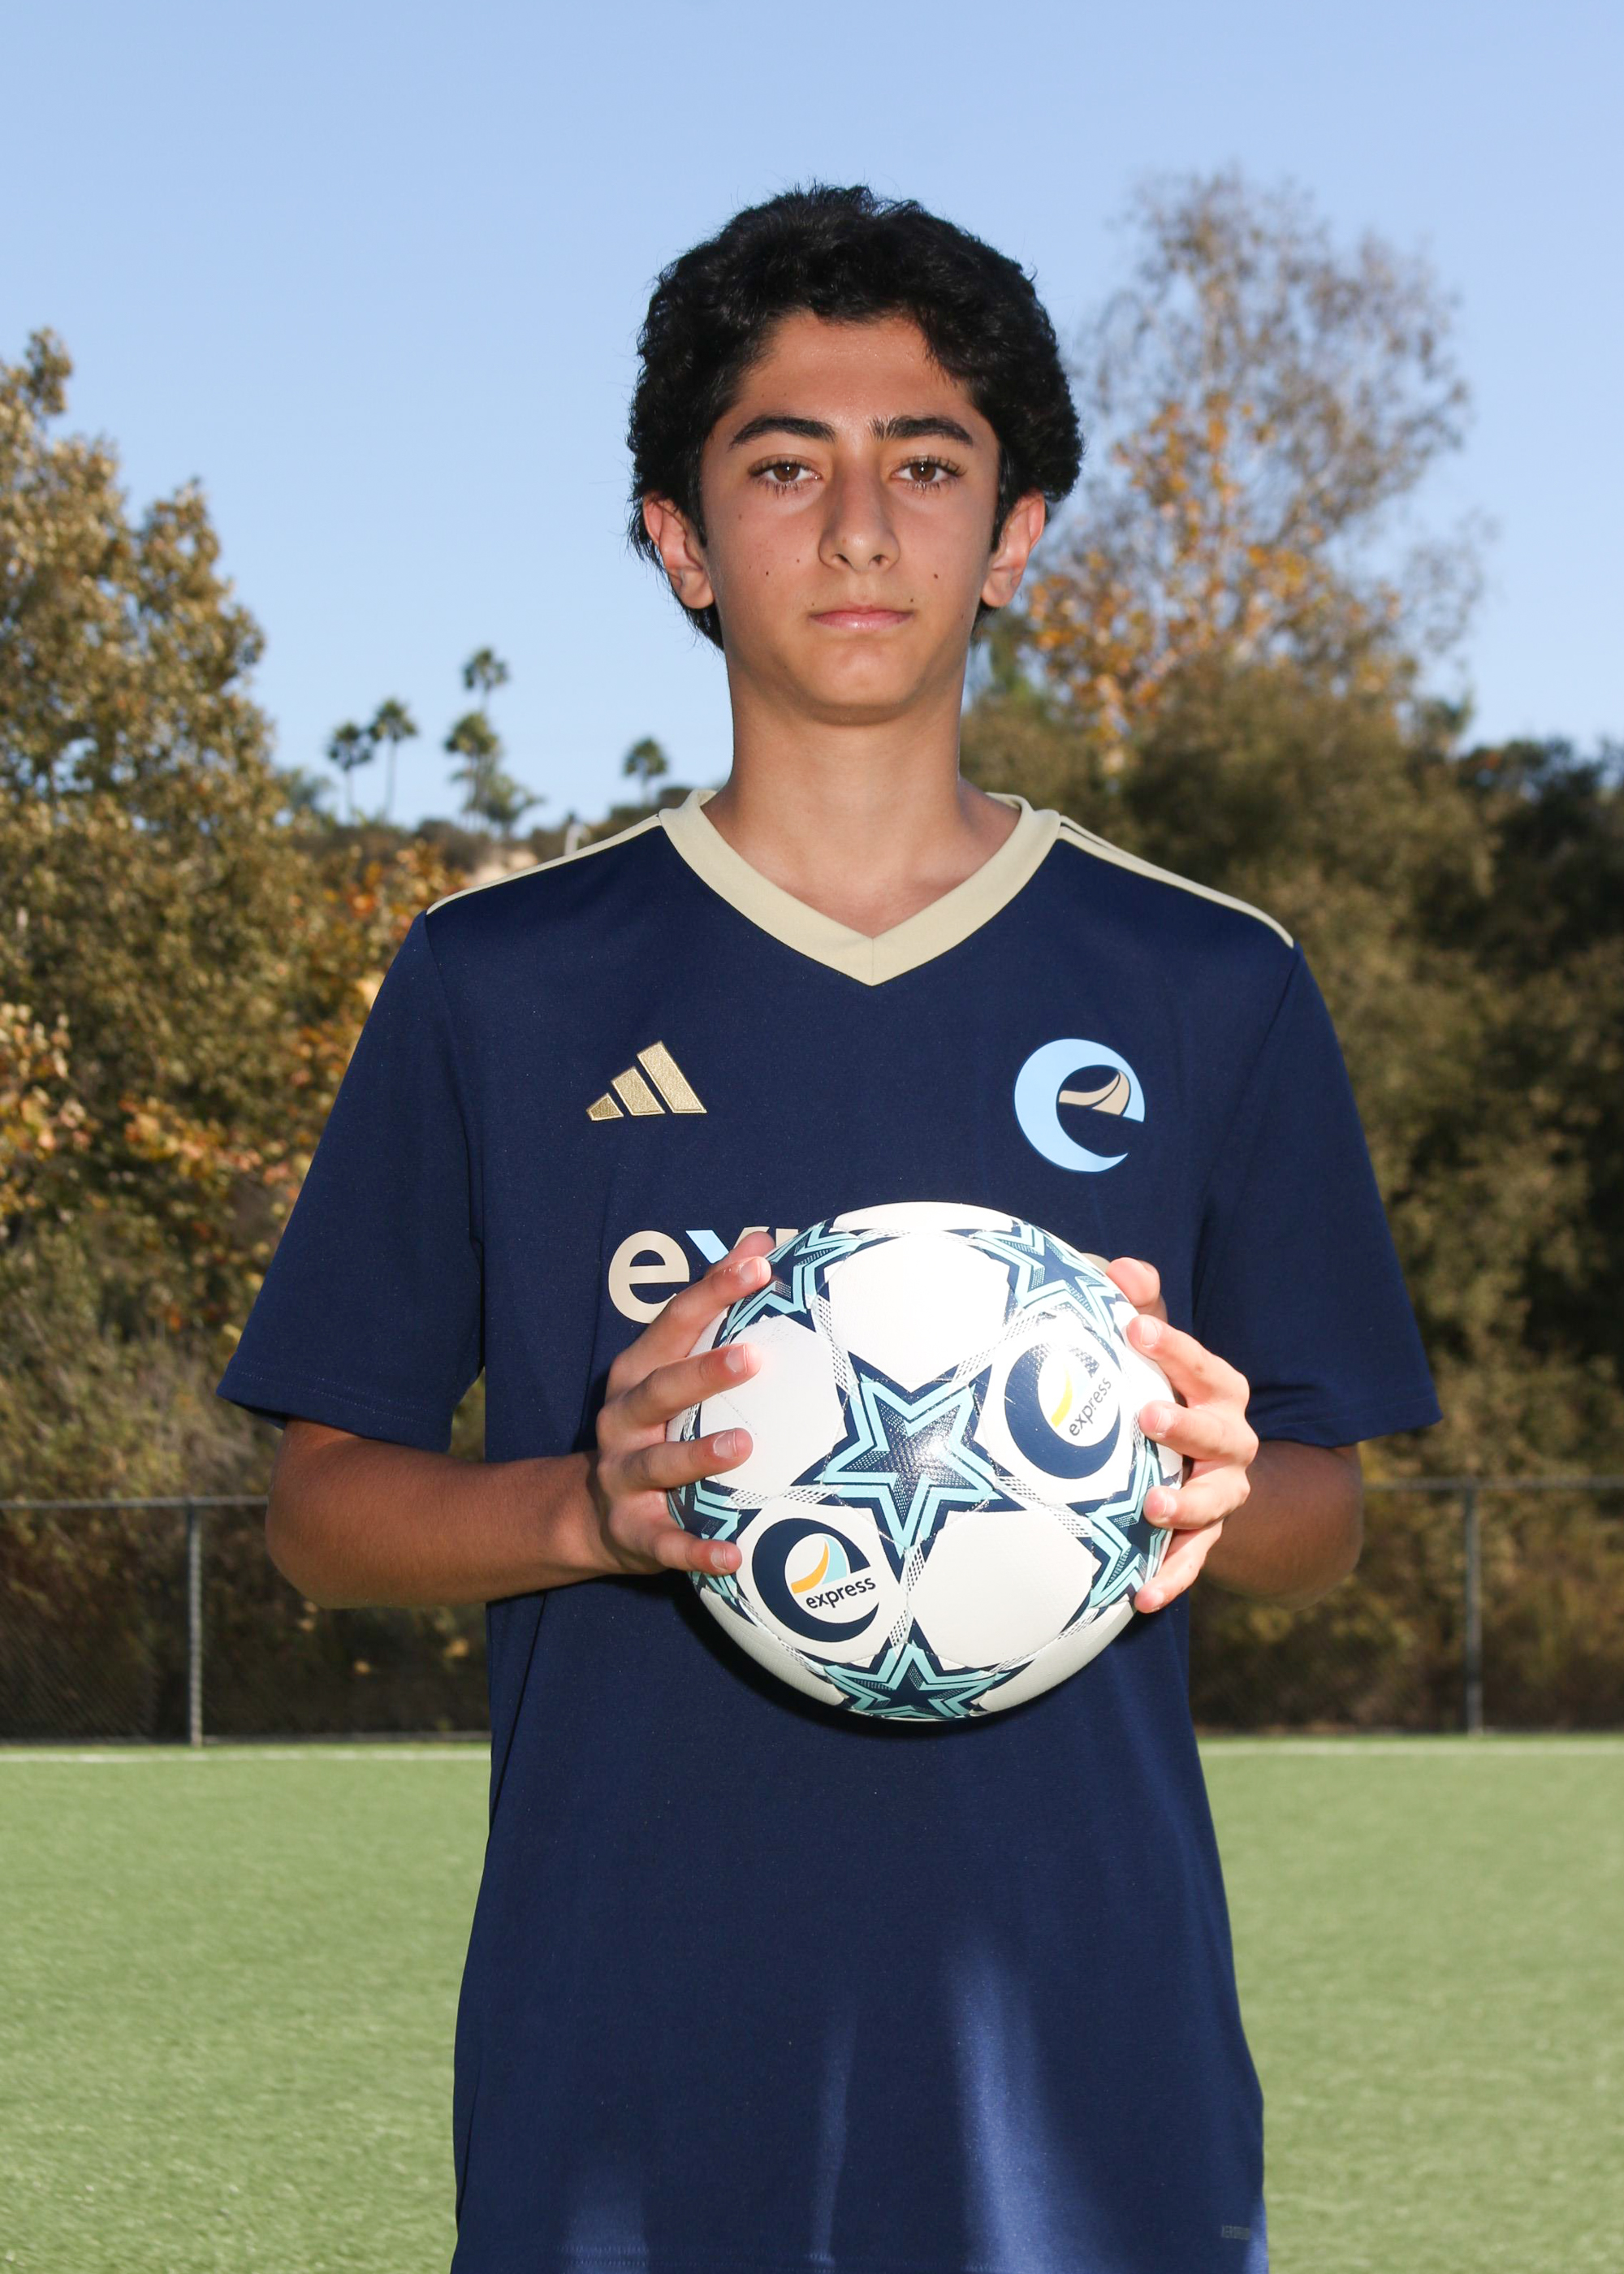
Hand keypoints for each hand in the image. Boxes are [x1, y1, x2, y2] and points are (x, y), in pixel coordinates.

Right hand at [587, 1232, 775, 1579]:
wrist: (590, 1513)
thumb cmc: (655, 1425)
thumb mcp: (672, 1365)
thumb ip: (713, 1307)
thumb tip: (763, 1241)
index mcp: (638, 1373)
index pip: (675, 1323)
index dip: (713, 1291)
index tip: (758, 1265)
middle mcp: (624, 1420)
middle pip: (661, 1390)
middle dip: (704, 1372)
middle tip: (754, 1357)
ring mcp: (623, 1477)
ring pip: (658, 1464)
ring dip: (698, 1455)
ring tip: (744, 1446)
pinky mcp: (633, 1532)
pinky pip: (666, 1543)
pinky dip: (697, 1550)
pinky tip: (733, 1556)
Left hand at [1105, 1256, 1258, 1613]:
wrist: (1207, 1471)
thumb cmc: (1167, 1394)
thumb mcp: (1158, 1353)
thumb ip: (1142, 1307)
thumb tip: (1117, 1268)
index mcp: (1219, 1392)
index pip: (1202, 1365)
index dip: (1174, 1345)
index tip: (1135, 1324)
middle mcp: (1231, 1443)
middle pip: (1219, 1435)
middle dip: (1185, 1426)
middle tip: (1146, 1417)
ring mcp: (1223, 1494)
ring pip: (1214, 1503)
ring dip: (1185, 1506)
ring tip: (1151, 1507)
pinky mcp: (1206, 1539)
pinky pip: (1193, 1563)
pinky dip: (1172, 1579)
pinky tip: (1141, 1596)